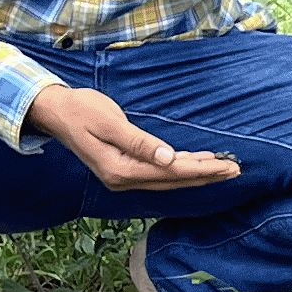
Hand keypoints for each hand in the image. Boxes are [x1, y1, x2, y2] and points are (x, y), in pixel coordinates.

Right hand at [28, 82, 240, 193]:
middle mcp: (123, 179)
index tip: (227, 166)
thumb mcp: (110, 123)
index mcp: (120, 170)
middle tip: (236, 169)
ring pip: (168, 179)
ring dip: (195, 173)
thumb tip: (169, 159)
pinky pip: (159, 173)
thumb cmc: (81, 111)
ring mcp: (122, 176)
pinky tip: (196, 162)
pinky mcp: (123, 169)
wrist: (55, 112)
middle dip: (205, 175)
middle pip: (173, 181)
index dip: (202, 170)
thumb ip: (140, 143)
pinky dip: (180, 168)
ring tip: (223, 167)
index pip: (170, 173)